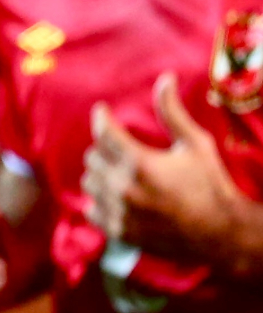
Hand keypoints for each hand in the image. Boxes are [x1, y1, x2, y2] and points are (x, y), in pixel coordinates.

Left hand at [84, 73, 245, 267]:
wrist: (223, 234)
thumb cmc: (211, 185)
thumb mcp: (196, 144)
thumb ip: (172, 111)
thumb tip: (165, 78)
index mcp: (140, 163)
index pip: (103, 131)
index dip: (101, 117)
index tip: (103, 110)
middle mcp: (124, 187)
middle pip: (93, 155)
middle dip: (104, 147)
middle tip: (120, 147)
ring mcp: (120, 212)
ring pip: (88, 182)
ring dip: (100, 173)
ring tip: (118, 171)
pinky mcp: (120, 232)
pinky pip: (90, 210)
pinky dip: (98, 201)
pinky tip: (114, 196)